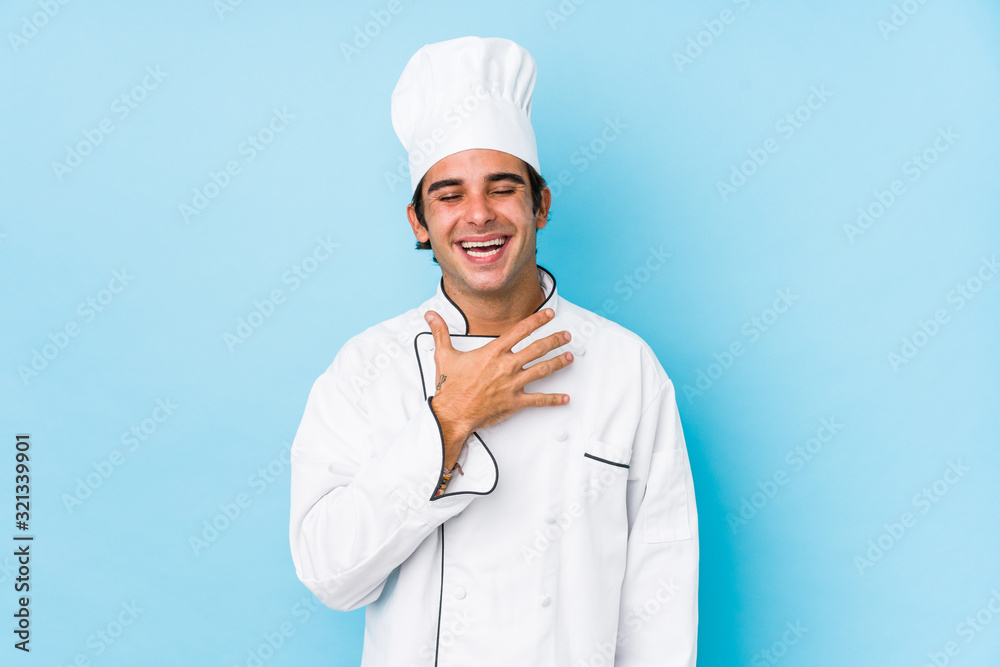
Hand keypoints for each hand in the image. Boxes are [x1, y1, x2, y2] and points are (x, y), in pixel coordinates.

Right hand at [424, 307, 573, 467]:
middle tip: (566, 336)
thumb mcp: (444, 355)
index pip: (520, 331)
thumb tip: (430, 316)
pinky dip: (554, 399)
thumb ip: (440, 332)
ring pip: (542, 370)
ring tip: (570, 357)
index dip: (537, 320)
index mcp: (493, 353)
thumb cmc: (450, 387)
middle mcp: (506, 366)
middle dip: (555, 340)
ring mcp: (513, 384)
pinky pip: (539, 400)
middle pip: (537, 349)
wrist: (452, 413)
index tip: (549, 314)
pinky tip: (565, 397)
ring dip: (558, 362)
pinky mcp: (515, 402)